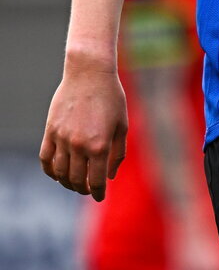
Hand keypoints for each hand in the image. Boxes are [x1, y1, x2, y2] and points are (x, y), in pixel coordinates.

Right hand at [39, 54, 127, 201]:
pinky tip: (57, 173)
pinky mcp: (50, 131)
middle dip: (83, 189)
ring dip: (67, 182)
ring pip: (60, 173)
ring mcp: (62, 138)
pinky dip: (50, 171)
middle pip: (77, 180)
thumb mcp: (122, 125)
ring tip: (75, 182)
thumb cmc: (111, 97)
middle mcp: (79, 145)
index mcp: (99, 146)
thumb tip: (110, 176)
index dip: (98, 193)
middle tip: (88, 189)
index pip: (97, 181)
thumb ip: (117, 153)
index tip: (99, 197)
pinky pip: (46, 159)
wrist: (90, 72)